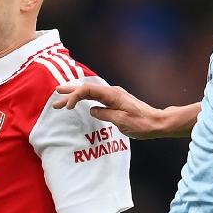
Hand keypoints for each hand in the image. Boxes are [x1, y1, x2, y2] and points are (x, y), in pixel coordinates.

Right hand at [51, 80, 183, 137]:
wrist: (157, 122)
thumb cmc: (141, 123)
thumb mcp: (121, 121)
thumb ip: (105, 114)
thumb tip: (92, 110)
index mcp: (112, 94)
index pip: (88, 90)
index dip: (75, 96)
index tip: (68, 107)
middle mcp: (112, 92)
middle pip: (87, 89)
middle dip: (71, 93)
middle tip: (56, 97)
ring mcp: (114, 96)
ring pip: (91, 93)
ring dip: (77, 95)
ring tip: (63, 98)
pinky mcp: (116, 101)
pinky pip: (97, 97)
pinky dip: (86, 98)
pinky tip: (81, 102)